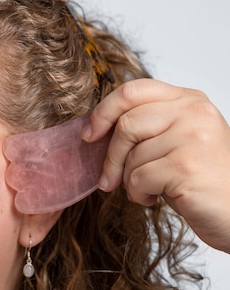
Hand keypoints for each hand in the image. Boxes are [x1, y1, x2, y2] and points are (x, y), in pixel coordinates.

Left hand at [83, 78, 229, 252]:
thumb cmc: (200, 179)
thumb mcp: (175, 141)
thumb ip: (146, 126)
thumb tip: (95, 129)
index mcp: (189, 100)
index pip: (133, 90)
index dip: (103, 111)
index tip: (90, 135)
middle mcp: (194, 112)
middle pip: (126, 124)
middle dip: (110, 157)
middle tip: (108, 180)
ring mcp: (193, 137)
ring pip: (131, 155)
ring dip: (129, 180)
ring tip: (149, 189)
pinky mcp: (186, 166)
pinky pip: (138, 178)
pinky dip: (138, 194)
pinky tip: (155, 198)